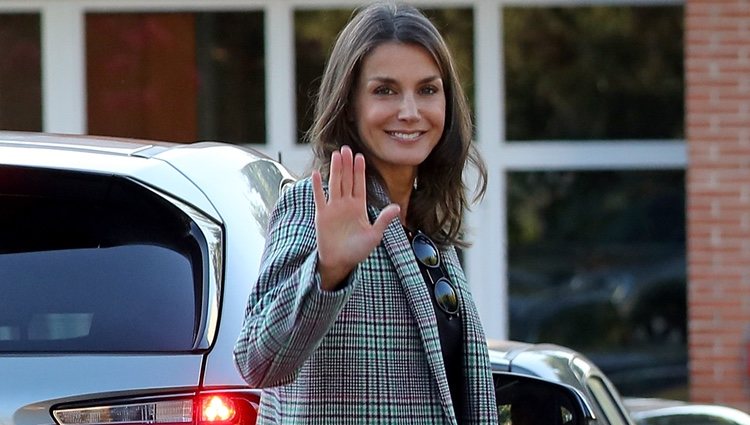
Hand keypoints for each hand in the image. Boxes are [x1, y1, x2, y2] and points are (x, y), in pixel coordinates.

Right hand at [312, 146, 399, 289]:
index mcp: (359, 207)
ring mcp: (333, 208)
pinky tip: (317, 174)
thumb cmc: (357, 251)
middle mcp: (346, 204)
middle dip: (347, 164)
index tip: (360, 156)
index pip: (360, 185)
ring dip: (336, 170)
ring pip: (335, 184)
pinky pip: (320, 198)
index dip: (360, 171)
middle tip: (346, 148)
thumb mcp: (374, 235)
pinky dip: (317, 186)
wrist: (340, 262)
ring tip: (336, 155)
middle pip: (347, 180)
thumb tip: (396, 207)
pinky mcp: (322, 215)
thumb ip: (383, 220)